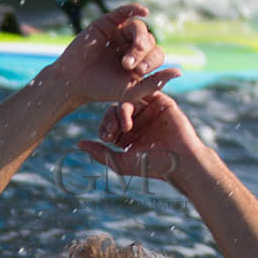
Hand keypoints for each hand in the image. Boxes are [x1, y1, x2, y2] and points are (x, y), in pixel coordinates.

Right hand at [45, 3, 179, 105]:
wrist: (72, 81)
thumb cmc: (100, 89)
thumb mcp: (130, 92)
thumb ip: (155, 83)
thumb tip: (180, 71)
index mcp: (141, 61)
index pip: (157, 54)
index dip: (152, 61)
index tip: (138, 71)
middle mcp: (132, 45)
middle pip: (149, 41)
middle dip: (141, 53)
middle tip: (127, 66)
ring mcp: (120, 33)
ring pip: (139, 28)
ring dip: (138, 40)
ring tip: (126, 57)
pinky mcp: (108, 23)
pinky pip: (125, 12)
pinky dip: (134, 9)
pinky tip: (143, 11)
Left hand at [77, 91, 206, 187]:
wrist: (180, 161)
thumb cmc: (151, 166)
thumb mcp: (120, 162)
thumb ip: (99, 152)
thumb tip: (78, 144)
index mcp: (126, 135)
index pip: (107, 125)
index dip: (104, 128)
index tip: (107, 137)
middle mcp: (137, 121)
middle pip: (114, 111)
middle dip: (111, 119)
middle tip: (113, 131)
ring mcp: (149, 111)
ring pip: (128, 101)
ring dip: (122, 111)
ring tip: (126, 125)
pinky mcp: (162, 102)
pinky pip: (146, 91)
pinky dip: (138, 93)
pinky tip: (131, 102)